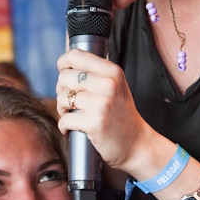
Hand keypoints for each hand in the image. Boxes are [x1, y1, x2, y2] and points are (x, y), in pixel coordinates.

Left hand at [56, 49, 166, 173]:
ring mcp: (101, 103)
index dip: (63, 64)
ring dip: (62, 109)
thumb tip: (65, 65)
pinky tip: (70, 129)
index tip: (64, 75)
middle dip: (62, 90)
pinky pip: (64, 119)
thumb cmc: (121, 115)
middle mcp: (108, 84)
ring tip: (71, 115)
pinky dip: (63, 126)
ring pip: (62, 98)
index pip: (75, 55)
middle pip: (64, 77)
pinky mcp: (94, 123)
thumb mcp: (115, 87)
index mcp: (112, 71)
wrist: (137, 144)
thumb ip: (96, 74)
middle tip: (71, 102)